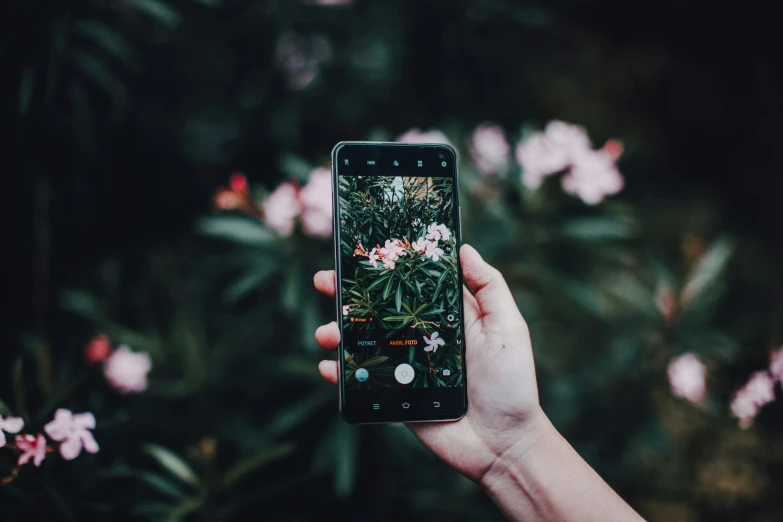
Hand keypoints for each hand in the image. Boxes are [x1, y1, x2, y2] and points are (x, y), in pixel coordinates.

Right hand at [313, 244, 545, 482]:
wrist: (503, 442)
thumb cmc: (511, 382)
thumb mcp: (508, 327)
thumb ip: (489, 287)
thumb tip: (464, 248)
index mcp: (445, 316)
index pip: (408, 284)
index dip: (384, 268)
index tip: (359, 252)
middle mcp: (420, 337)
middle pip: (377, 309)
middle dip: (346, 294)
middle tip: (324, 280)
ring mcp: (404, 366)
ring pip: (363, 342)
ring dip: (337, 333)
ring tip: (325, 333)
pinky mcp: (395, 396)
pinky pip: (362, 381)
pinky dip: (341, 374)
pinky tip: (328, 367)